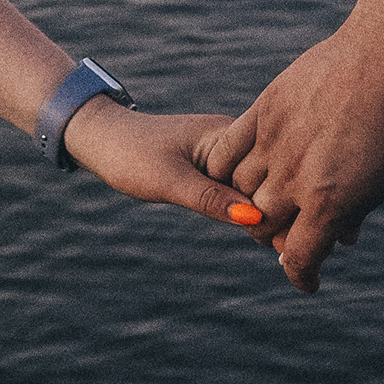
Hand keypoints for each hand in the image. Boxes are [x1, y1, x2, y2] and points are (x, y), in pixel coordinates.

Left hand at [60, 98, 266, 227]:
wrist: (103, 140)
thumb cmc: (130, 155)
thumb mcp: (169, 181)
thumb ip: (210, 199)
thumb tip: (253, 218)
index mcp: (229, 133)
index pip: (269, 172)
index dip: (278, 205)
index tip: (280, 241)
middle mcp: (235, 139)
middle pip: (269, 181)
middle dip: (276, 212)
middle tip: (280, 250)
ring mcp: (227, 153)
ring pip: (255, 188)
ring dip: (263, 213)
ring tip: (275, 246)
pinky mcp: (216, 165)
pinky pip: (240, 190)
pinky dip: (245, 209)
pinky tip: (255, 231)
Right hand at [204, 26, 383, 290]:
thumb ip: (358, 210)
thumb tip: (339, 234)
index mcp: (329, 204)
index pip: (299, 257)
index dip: (303, 275)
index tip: (309, 280)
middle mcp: (294, 179)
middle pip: (263, 226)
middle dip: (275, 237)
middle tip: (289, 232)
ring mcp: (274, 144)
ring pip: (240, 190)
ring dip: (251, 202)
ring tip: (270, 196)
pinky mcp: (263, 111)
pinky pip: (228, 152)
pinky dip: (228, 170)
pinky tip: (241, 172)